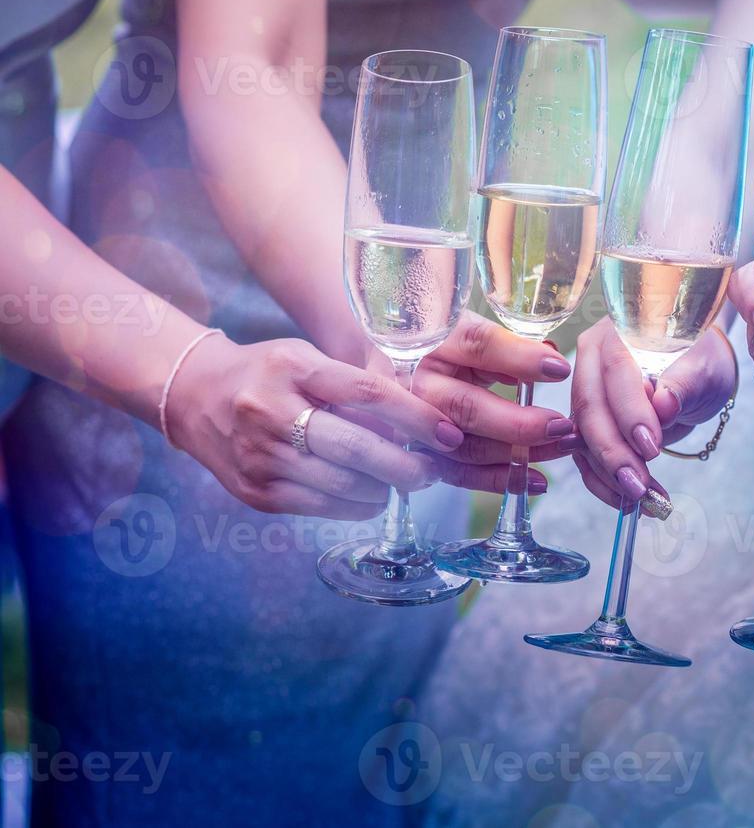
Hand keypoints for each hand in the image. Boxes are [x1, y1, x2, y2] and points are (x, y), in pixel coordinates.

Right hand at [169, 337, 472, 518]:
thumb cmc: (268, 374)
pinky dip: (355, 505)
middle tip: (431, 470)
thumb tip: (418, 422)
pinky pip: (321, 507)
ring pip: (343, 486)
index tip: (448, 433)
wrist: (193, 397)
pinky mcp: (255, 493)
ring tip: (403, 481)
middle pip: (356, 449)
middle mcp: (272, 412)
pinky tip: (370, 495)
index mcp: (294, 369)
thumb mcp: (307, 359)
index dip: (416, 417)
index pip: (367, 394)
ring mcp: (260, 456)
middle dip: (406, 466)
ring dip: (384, 489)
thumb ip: (354, 385)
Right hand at [410, 311, 577, 476]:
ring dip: (516, 454)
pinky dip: (499, 480)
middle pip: (466, 407)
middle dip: (518, 422)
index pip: (478, 345)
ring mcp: (414, 423)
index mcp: (436, 340)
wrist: (411, 376)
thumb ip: (509, 347)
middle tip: (561, 425)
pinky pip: (460, 474)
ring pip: (466, 447)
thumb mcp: (475, 338)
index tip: (560, 369)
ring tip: (559, 448)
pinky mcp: (423, 453)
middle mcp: (420, 382)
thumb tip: (551, 359)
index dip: (520, 358)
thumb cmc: (453, 351)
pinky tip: (535, 480)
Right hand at [568, 317, 737, 509]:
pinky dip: (607, 484)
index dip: (630, 412)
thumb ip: (683, 384)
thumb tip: (663, 403)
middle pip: (591, 409)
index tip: (651, 446)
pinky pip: (587, 459)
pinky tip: (631, 503)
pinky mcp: (587, 426)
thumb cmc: (700, 359)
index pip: (616, 373)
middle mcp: (591, 361)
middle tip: (640, 486)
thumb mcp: (704, 368)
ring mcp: (585, 395)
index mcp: (618, 334)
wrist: (695, 370)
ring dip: (612, 476)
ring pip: (584, 440)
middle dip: (614, 453)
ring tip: (646, 500)